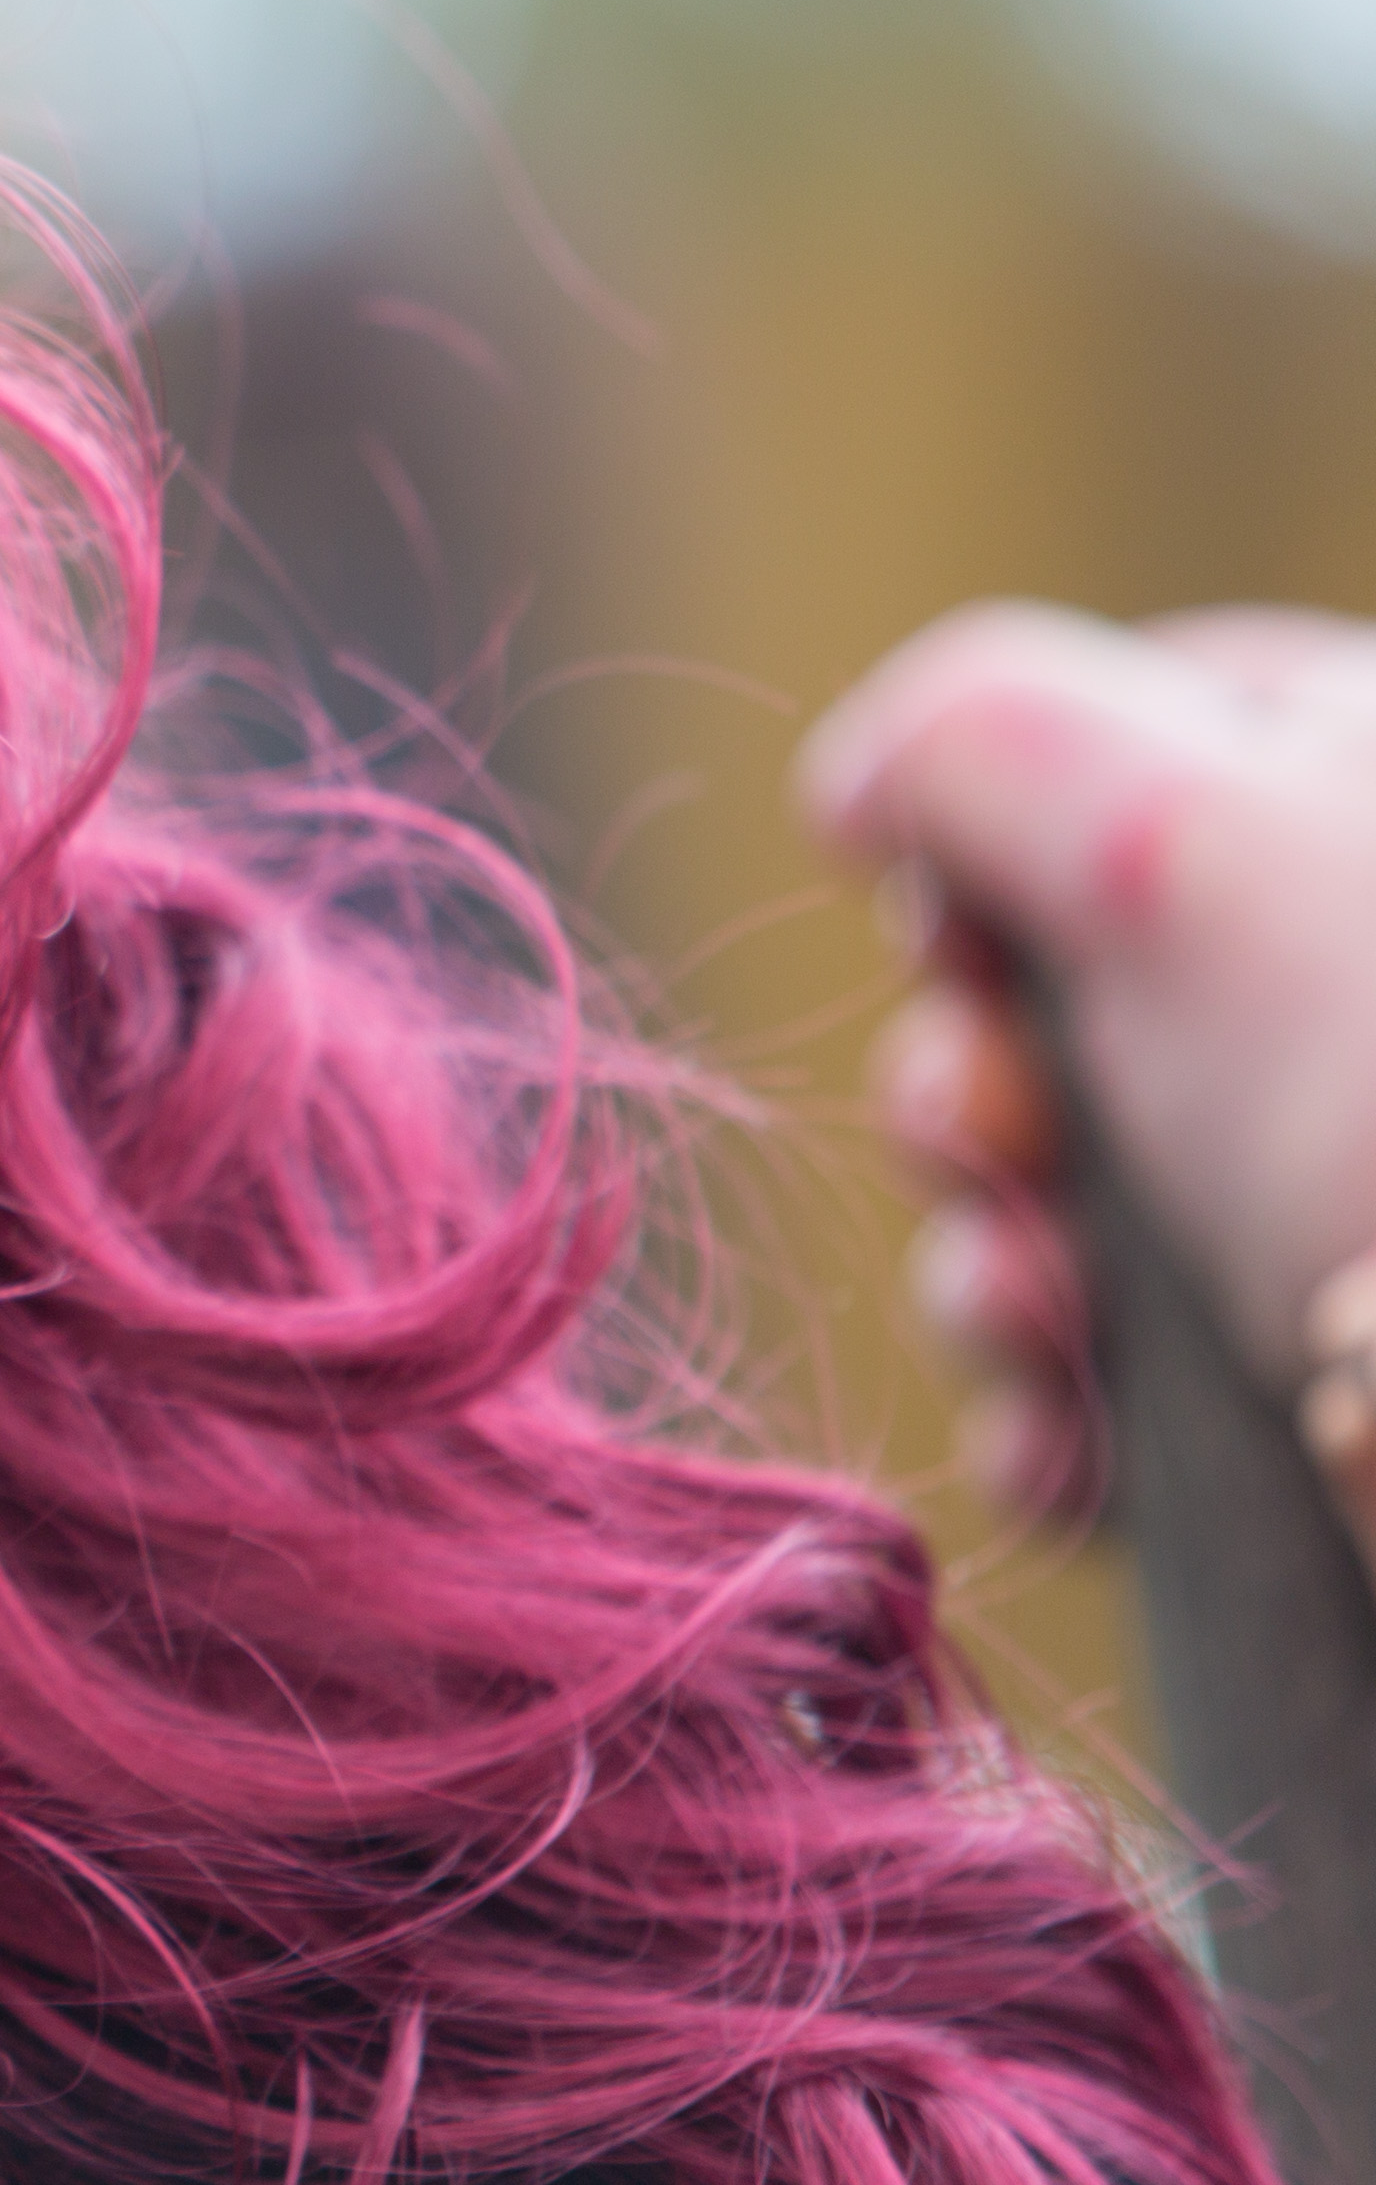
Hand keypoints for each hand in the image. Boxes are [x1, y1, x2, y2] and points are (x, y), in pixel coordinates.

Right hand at [793, 600, 1375, 1528]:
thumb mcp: (1175, 844)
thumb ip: (975, 744)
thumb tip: (860, 787)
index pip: (1135, 751)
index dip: (986, 852)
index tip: (952, 944)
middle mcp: (1375, 1003)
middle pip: (1069, 1007)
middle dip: (973, 1097)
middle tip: (997, 1147)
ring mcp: (1360, 1212)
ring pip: (1078, 1211)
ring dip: (992, 1272)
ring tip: (1033, 1313)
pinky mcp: (1341, 1402)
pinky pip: (1131, 1398)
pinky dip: (1055, 1418)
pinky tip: (1064, 1440)